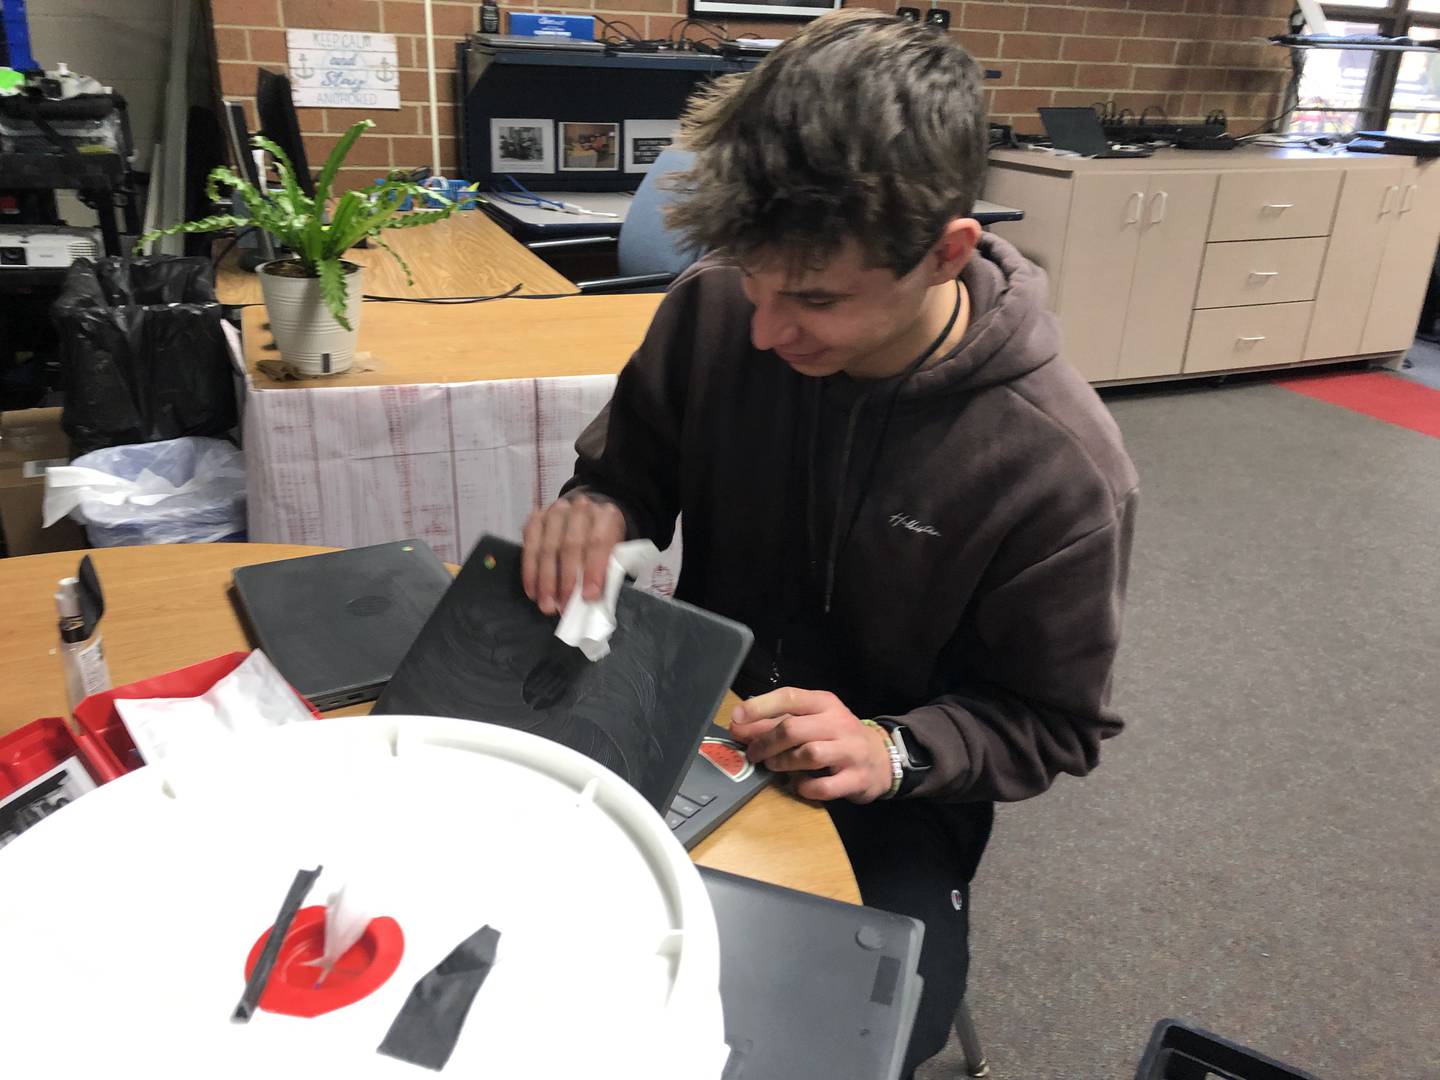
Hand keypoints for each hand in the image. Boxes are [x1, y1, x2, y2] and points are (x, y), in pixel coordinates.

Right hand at [522, 494, 625, 614]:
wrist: (587, 517)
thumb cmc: (602, 541)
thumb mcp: (614, 552)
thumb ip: (607, 571)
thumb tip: (592, 598)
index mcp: (606, 516)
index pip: (598, 542)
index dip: (593, 571)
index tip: (588, 597)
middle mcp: (579, 509)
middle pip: (570, 546)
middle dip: (566, 581)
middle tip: (563, 606)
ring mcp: (555, 512)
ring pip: (547, 548)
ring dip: (546, 581)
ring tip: (547, 604)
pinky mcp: (536, 519)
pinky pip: (529, 547)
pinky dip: (530, 572)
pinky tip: (533, 591)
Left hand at [729, 687, 893, 802]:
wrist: (882, 758)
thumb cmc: (838, 736)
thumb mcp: (813, 721)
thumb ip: (778, 721)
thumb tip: (739, 726)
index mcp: (825, 703)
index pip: (789, 697)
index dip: (759, 707)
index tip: (737, 717)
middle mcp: (838, 723)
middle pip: (793, 728)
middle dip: (765, 742)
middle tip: (752, 753)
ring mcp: (850, 751)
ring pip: (809, 754)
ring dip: (783, 762)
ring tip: (773, 766)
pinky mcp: (856, 778)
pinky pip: (824, 786)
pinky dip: (805, 787)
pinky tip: (798, 785)